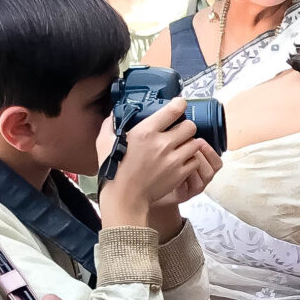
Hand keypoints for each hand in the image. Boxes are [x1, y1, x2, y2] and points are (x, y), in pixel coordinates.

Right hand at [98, 99, 221, 230]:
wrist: (125, 196)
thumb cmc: (114, 169)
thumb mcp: (104, 142)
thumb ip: (110, 124)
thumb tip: (114, 113)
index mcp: (145, 132)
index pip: (173, 110)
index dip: (180, 104)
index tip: (180, 103)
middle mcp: (162, 143)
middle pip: (190, 126)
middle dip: (186, 126)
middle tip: (180, 131)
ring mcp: (173, 159)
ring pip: (195, 143)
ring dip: (190, 143)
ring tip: (181, 147)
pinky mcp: (180, 173)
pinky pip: (195, 160)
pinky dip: (191, 160)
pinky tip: (181, 161)